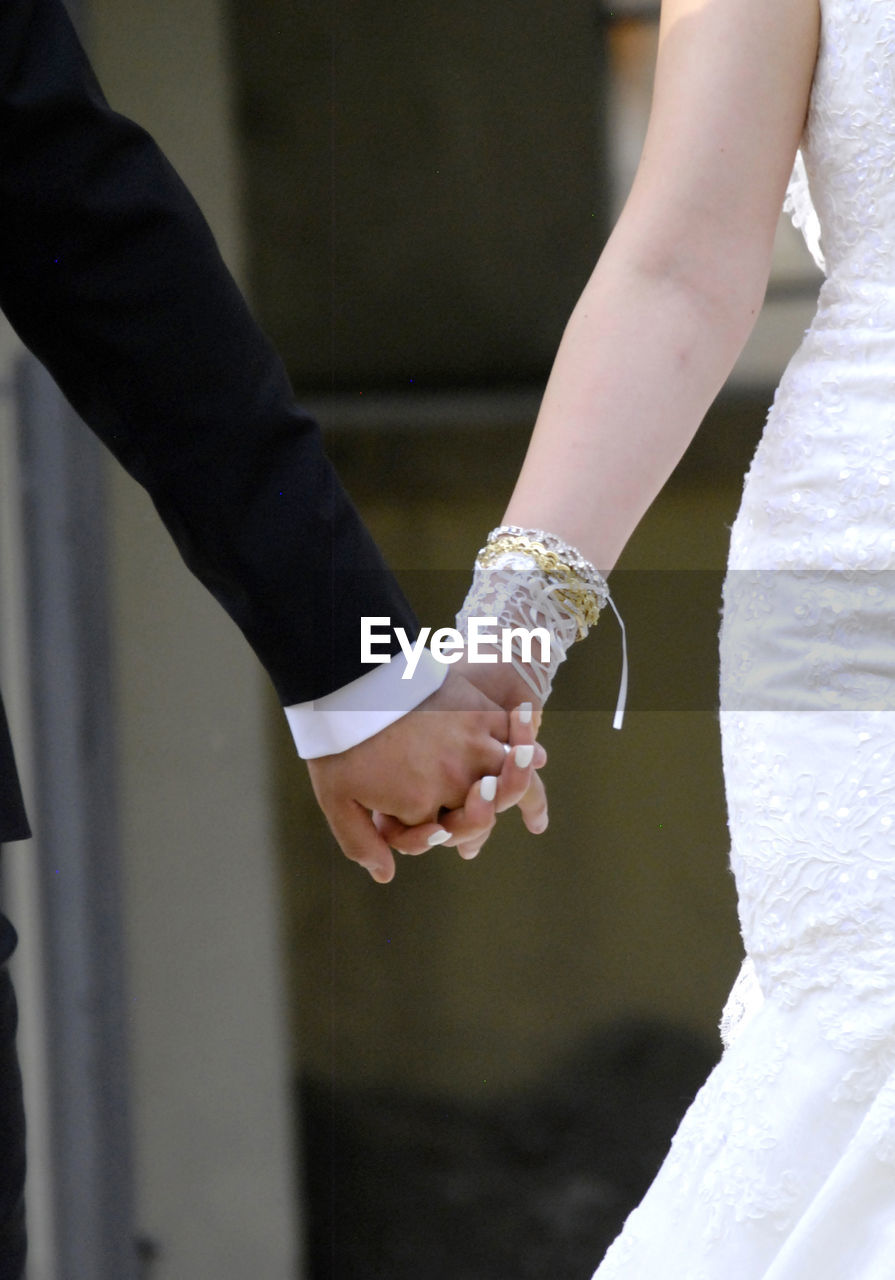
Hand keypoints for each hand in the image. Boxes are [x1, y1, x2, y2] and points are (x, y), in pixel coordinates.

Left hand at [305, 667, 543, 882]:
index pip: (440, 834)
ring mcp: (471, 745)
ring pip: (510, 777)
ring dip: (520, 785)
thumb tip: (386, 876)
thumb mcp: (336, 800)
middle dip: (477, 822)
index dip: (432, 836)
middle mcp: (454, 780)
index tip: (436, 834)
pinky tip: (536, 750)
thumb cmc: (340, 742)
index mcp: (420, 805)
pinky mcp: (479, 712)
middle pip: (483, 812)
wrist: (350, 682)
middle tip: (479, 826)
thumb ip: (360, 842)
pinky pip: (513, 732)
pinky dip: (526, 742)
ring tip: (533, 796)